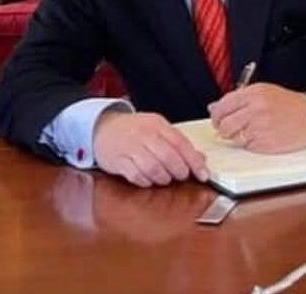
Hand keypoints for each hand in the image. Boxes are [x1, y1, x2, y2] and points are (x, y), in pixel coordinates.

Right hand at [93, 112, 208, 187]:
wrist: (102, 128)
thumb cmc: (134, 131)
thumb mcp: (157, 130)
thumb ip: (178, 143)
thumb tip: (201, 159)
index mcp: (157, 124)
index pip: (181, 143)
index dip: (194, 161)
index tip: (203, 174)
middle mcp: (144, 134)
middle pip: (168, 156)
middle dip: (179, 171)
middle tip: (181, 176)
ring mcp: (129, 147)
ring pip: (153, 167)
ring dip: (163, 178)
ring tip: (164, 178)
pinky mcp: (118, 160)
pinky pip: (136, 175)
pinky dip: (146, 181)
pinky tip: (148, 179)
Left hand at [207, 83, 305, 152]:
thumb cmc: (288, 103)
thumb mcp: (263, 91)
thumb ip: (238, 98)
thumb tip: (214, 107)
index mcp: (253, 94)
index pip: (223, 106)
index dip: (217, 115)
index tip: (217, 118)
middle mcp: (255, 110)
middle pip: (224, 125)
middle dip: (223, 128)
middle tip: (228, 128)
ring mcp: (260, 128)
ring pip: (233, 138)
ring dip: (235, 137)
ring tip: (247, 131)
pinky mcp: (265, 144)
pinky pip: (246, 146)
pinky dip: (249, 144)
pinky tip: (259, 136)